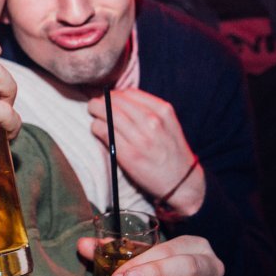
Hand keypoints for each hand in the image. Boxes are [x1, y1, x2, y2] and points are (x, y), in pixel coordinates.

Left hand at [86, 89, 204, 215]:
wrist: (181, 182)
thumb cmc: (171, 151)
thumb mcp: (168, 124)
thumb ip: (149, 110)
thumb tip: (119, 99)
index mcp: (163, 111)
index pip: (129, 93)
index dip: (114, 94)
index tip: (108, 99)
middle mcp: (153, 122)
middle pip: (116, 102)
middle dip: (101, 101)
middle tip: (94, 106)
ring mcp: (141, 138)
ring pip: (107, 114)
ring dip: (96, 113)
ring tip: (94, 116)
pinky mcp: (129, 154)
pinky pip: (104, 132)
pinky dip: (96, 128)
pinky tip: (97, 130)